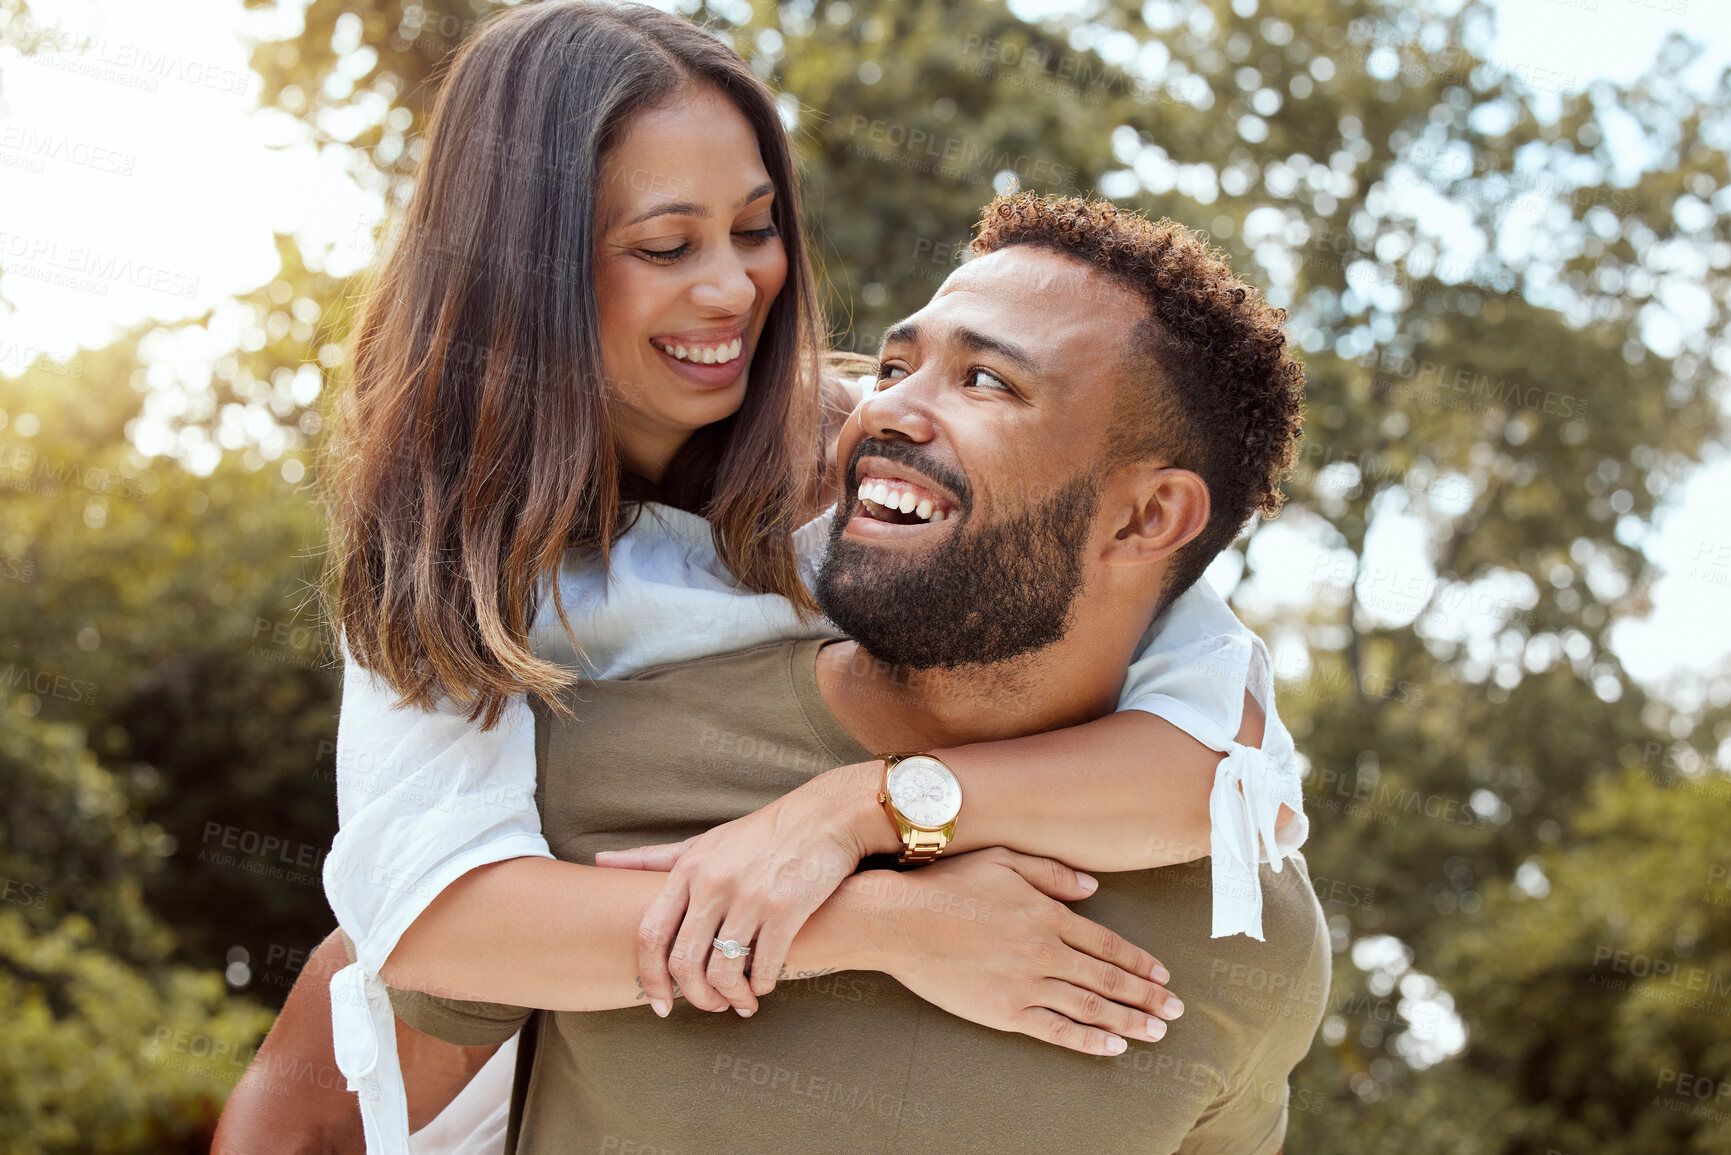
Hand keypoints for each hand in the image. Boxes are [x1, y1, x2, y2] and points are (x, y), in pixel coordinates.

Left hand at [596, 763, 888, 1016]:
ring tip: (742, 1003)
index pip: (649, 933)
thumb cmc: (761, 833)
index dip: (649, 977)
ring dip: (731, 997)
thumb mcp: (704, 841)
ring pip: (724, 970)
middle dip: (695, 997)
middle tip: (710, 1008)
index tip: (659, 1003)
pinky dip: (763, 985)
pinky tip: (766, 986)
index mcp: (689, 869)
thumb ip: (654, 860)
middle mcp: (714, 883)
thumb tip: (601, 863)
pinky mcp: (786, 908)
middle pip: (684, 961)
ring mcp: (750, 897)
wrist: (825, 817)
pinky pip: (765, 965)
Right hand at [843, 847, 1181, 1056]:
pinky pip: (1055, 1030)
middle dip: (1146, 995)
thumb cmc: (946, 885)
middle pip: (1108, 978)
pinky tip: (1113, 1047)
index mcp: (1047, 915)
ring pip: (1090, 1007)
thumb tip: (1093, 889)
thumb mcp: (1002, 860)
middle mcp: (1044, 952)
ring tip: (1157, 1032)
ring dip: (1129, 1020)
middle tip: (1176, 1009)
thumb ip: (1051, 873)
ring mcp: (1025, 984)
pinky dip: (1088, 1040)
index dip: (1139, 961)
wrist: (898, 919)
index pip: (1106, 943)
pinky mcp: (1003, 1011)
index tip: (1163, 974)